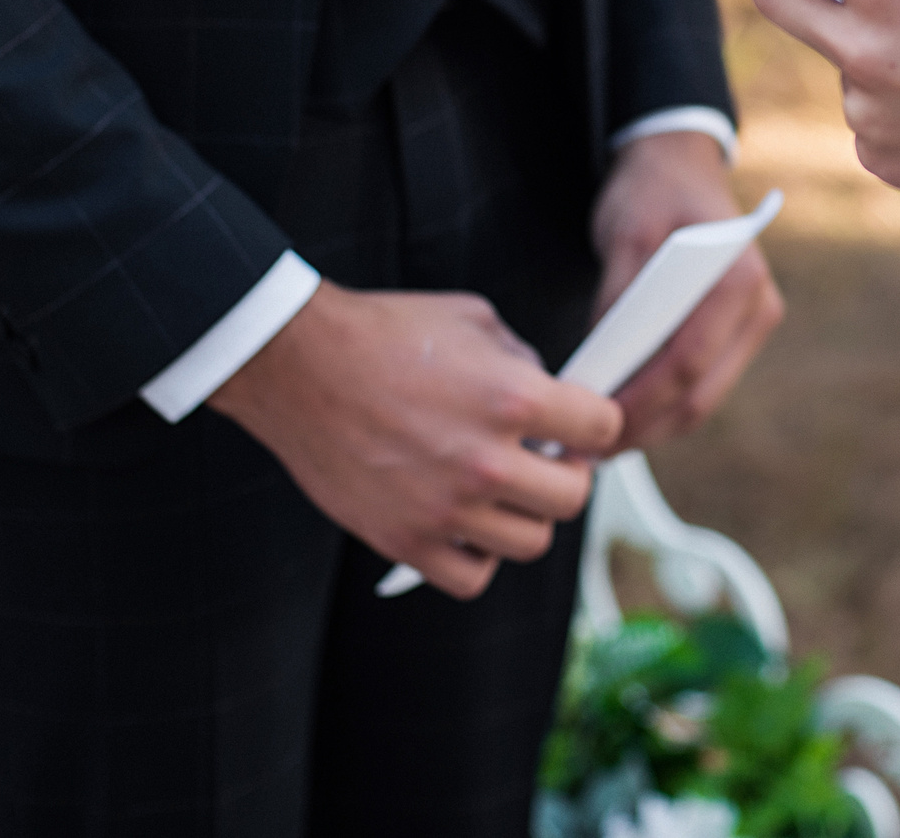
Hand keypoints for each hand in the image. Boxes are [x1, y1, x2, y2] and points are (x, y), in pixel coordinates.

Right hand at [207, 282, 619, 599]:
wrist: (297, 365)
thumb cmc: (382, 334)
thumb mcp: (474, 320)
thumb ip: (525, 361)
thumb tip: (555, 397)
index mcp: (511, 397)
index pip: (602, 428)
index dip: (595, 422)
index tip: (579, 424)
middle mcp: (484, 460)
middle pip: (572, 497)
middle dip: (566, 474)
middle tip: (545, 458)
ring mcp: (444, 509)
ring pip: (530, 543)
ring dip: (524, 516)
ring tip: (501, 489)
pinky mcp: (404, 541)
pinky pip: (471, 578)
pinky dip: (477, 557)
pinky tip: (466, 522)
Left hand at [591, 130, 784, 451]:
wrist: (679, 167)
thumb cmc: (652, 194)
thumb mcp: (625, 235)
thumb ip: (618, 301)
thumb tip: (599, 369)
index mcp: (739, 277)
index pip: (687, 361)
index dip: (637, 402)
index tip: (589, 425)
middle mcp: (758, 307)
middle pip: (698, 394)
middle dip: (642, 428)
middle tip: (587, 452)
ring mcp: (752, 325)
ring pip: (701, 400)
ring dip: (651, 428)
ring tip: (598, 446)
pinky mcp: (736, 336)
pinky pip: (700, 385)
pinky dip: (662, 407)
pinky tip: (621, 420)